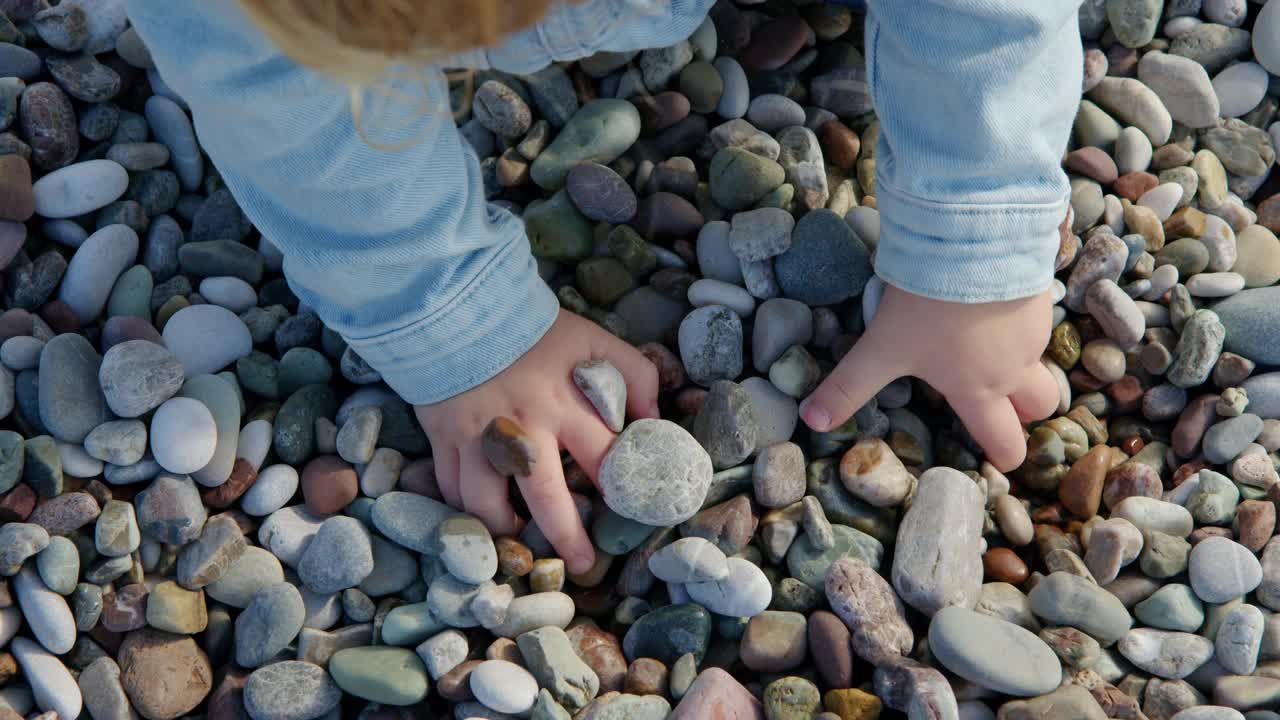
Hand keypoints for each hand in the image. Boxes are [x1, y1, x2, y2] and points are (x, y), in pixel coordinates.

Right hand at [415, 310, 658, 572]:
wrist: (462, 305)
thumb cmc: (535, 330)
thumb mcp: (596, 341)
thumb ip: (635, 376)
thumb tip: (655, 418)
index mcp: (566, 405)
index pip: (604, 460)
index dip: (622, 491)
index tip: (630, 512)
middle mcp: (522, 428)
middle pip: (546, 498)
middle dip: (567, 538)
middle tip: (583, 566)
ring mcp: (478, 437)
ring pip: (486, 504)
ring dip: (504, 530)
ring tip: (517, 542)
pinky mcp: (443, 437)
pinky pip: (449, 488)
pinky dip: (462, 510)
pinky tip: (479, 518)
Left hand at [800, 283, 1058, 471]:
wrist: (974, 244)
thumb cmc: (928, 306)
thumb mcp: (880, 348)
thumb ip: (848, 387)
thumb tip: (812, 421)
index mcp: (978, 390)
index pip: (1004, 441)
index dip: (1004, 455)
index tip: (1000, 458)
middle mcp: (1014, 367)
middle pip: (1041, 406)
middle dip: (1026, 412)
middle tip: (1004, 403)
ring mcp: (1034, 331)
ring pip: (1040, 359)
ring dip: (1023, 361)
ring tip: (989, 344)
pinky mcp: (1041, 294)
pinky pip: (1038, 316)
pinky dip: (1021, 318)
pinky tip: (994, 300)